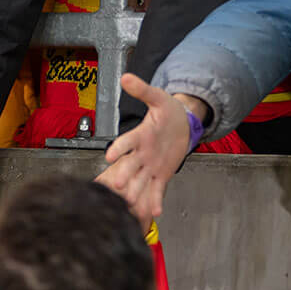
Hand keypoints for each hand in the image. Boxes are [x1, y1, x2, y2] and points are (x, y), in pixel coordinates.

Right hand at [98, 73, 199, 228]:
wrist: (181, 125)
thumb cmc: (167, 112)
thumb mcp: (158, 98)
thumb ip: (143, 90)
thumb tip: (126, 77)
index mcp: (139, 136)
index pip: (126, 143)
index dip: (118, 149)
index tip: (109, 156)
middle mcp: (141, 154)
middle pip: (129, 166)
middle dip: (123, 176)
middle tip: (117, 186)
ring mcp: (150, 166)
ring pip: (140, 181)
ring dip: (135, 193)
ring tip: (130, 204)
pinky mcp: (161, 175)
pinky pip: (157, 190)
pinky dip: (155, 200)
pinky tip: (155, 212)